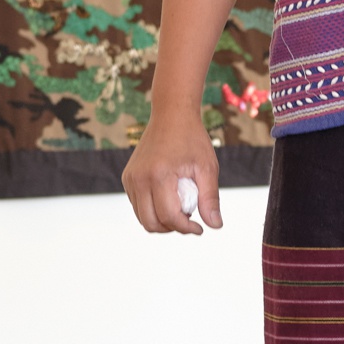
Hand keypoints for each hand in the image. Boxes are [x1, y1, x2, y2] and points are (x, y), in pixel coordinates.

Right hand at [123, 119, 218, 234]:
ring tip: (181, 208)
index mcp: (159, 175)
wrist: (171, 115)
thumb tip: (215, 226)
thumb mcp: (207, 167)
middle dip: (172, 228)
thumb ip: (210, 198)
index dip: (186, 228)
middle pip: (151, 223)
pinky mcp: (128, 178)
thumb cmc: (192, 139)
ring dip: (162, 221)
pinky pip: (138, 206)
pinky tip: (170, 199)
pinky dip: (153, 210)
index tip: (200, 228)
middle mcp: (139, 178)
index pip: (169, 216)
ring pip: (143, 217)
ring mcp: (130, 178)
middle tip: (189, 220)